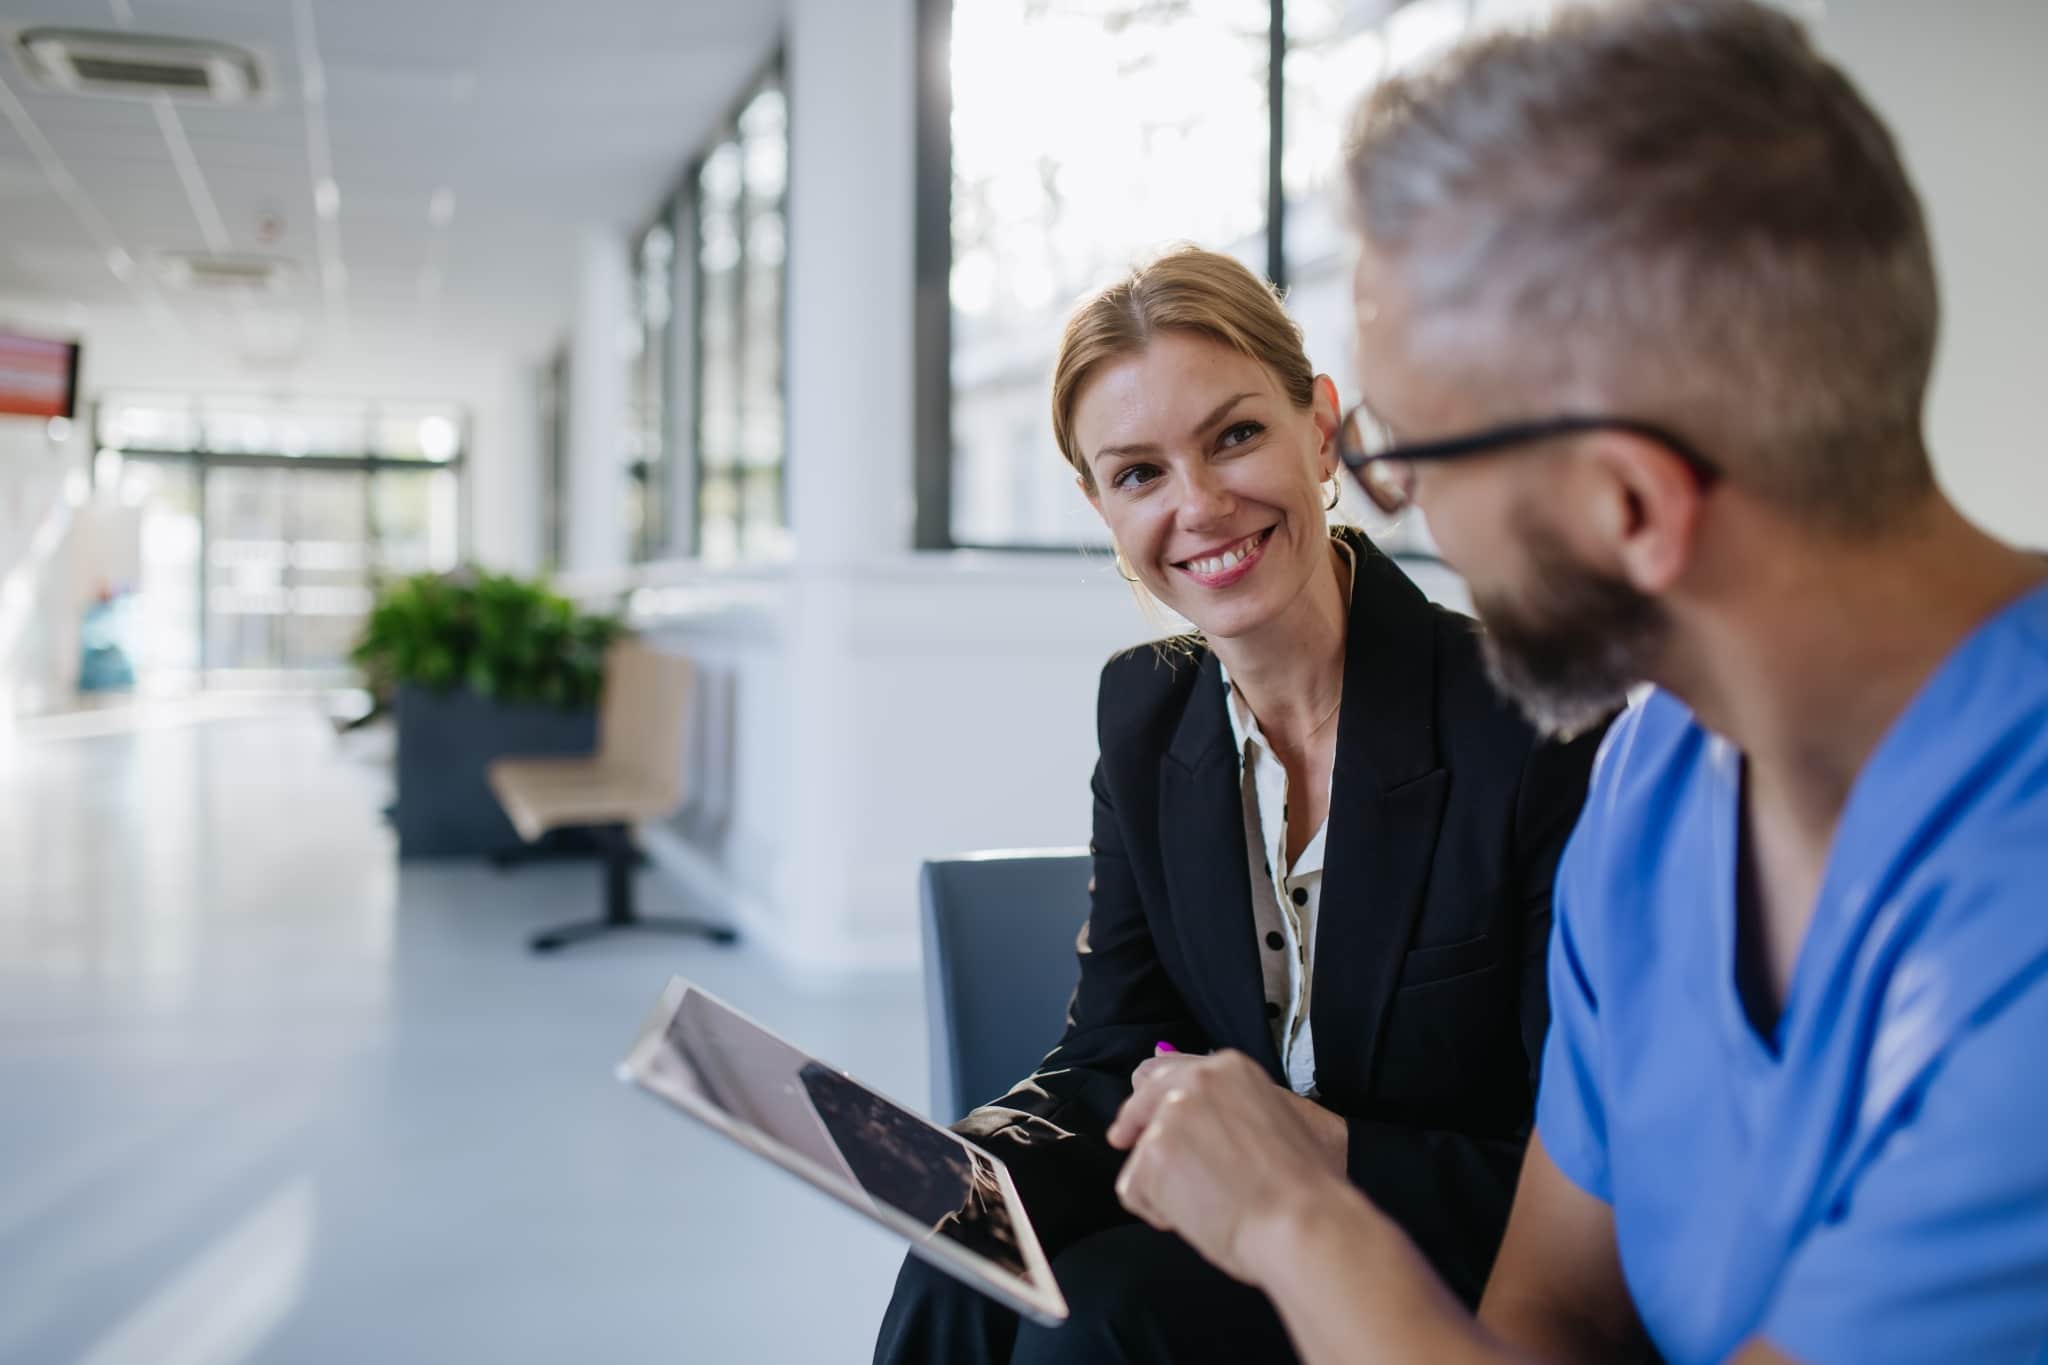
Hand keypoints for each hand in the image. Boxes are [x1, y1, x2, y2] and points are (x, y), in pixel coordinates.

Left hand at [1108, 1049, 1355, 1284]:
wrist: (1304, 1222)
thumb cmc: (1302, 1188)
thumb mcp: (1275, 1122)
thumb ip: (1231, 1110)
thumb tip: (1196, 1120)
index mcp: (1231, 1068)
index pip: (1169, 1071)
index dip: (1151, 1099)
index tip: (1139, 1117)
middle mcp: (1197, 1081)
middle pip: (1142, 1099)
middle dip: (1134, 1125)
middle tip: (1124, 1142)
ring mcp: (1171, 1116)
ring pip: (1141, 1153)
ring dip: (1162, 1183)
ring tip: (1207, 1206)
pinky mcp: (1153, 1154)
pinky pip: (1133, 1189)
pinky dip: (1155, 1210)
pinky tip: (1194, 1220)